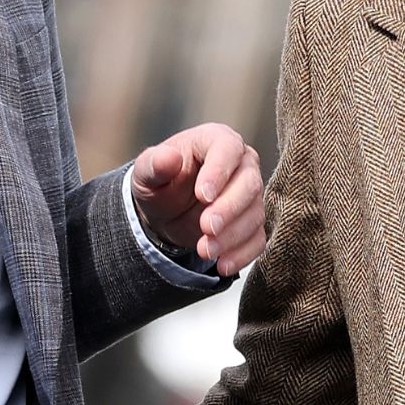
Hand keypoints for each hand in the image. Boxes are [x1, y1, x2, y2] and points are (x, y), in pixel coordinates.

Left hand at [129, 123, 264, 276]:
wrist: (166, 210)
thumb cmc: (160, 181)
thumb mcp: (147, 172)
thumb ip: (154, 163)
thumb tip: (168, 158)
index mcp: (216, 141)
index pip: (228, 149)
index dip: (219, 172)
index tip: (202, 195)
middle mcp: (241, 164)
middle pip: (249, 183)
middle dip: (228, 209)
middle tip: (206, 227)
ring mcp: (251, 195)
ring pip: (255, 214)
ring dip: (232, 236)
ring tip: (204, 250)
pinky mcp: (252, 222)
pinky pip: (258, 238)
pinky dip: (242, 254)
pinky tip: (223, 264)